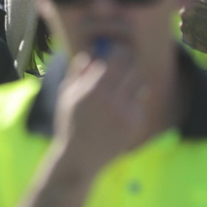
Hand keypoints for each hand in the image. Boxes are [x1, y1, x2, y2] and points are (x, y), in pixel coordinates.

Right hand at [52, 48, 148, 176]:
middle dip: (128, 64)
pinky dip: (131, 101)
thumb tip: (91, 53)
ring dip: (132, 81)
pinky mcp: (136, 123)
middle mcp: (114, 99)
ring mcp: (128, 112)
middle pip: (134, 68)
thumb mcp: (67, 95)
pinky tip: (118, 109)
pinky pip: (138, 103)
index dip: (119, 51)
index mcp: (95, 88)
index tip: (116, 50)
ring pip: (140, 84)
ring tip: (121, 86)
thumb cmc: (70, 122)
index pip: (118, 58)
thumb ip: (79, 72)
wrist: (81, 156)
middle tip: (122, 64)